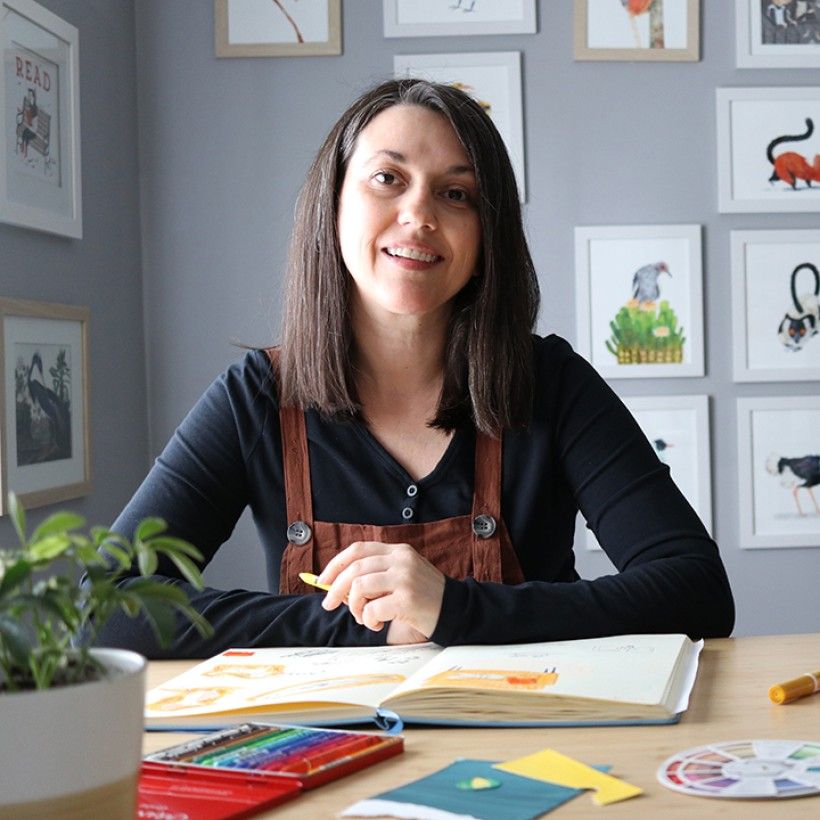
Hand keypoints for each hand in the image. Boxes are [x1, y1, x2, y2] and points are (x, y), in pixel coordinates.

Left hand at [318, 541, 444, 643]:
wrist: (454, 610)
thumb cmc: (423, 597)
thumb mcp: (400, 577)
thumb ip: (374, 577)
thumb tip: (337, 588)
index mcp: (397, 551)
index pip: (358, 549)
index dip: (335, 564)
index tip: (323, 580)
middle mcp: (401, 560)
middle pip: (354, 568)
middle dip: (335, 588)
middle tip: (329, 604)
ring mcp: (405, 578)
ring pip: (360, 586)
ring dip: (354, 606)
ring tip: (362, 617)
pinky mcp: (407, 599)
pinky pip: (373, 609)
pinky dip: (368, 620)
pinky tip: (377, 624)